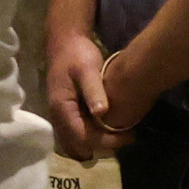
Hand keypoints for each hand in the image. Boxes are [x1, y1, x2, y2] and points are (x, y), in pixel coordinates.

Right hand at [45, 23, 123, 159]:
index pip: (83, 137)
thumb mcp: (86, 69)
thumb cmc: (76, 54)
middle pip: (79, 146)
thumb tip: (101, 113)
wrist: (64, 42)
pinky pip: (79, 134)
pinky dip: (93, 137)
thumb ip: (93, 90)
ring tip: (121, 134)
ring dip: (98, 144)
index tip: (129, 135)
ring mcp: (61, 117)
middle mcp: (58, 118)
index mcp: (62, 109)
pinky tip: (110, 128)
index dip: (106, 141)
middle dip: (103, 146)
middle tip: (127, 137)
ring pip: (78, 143)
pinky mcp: (68, 114)